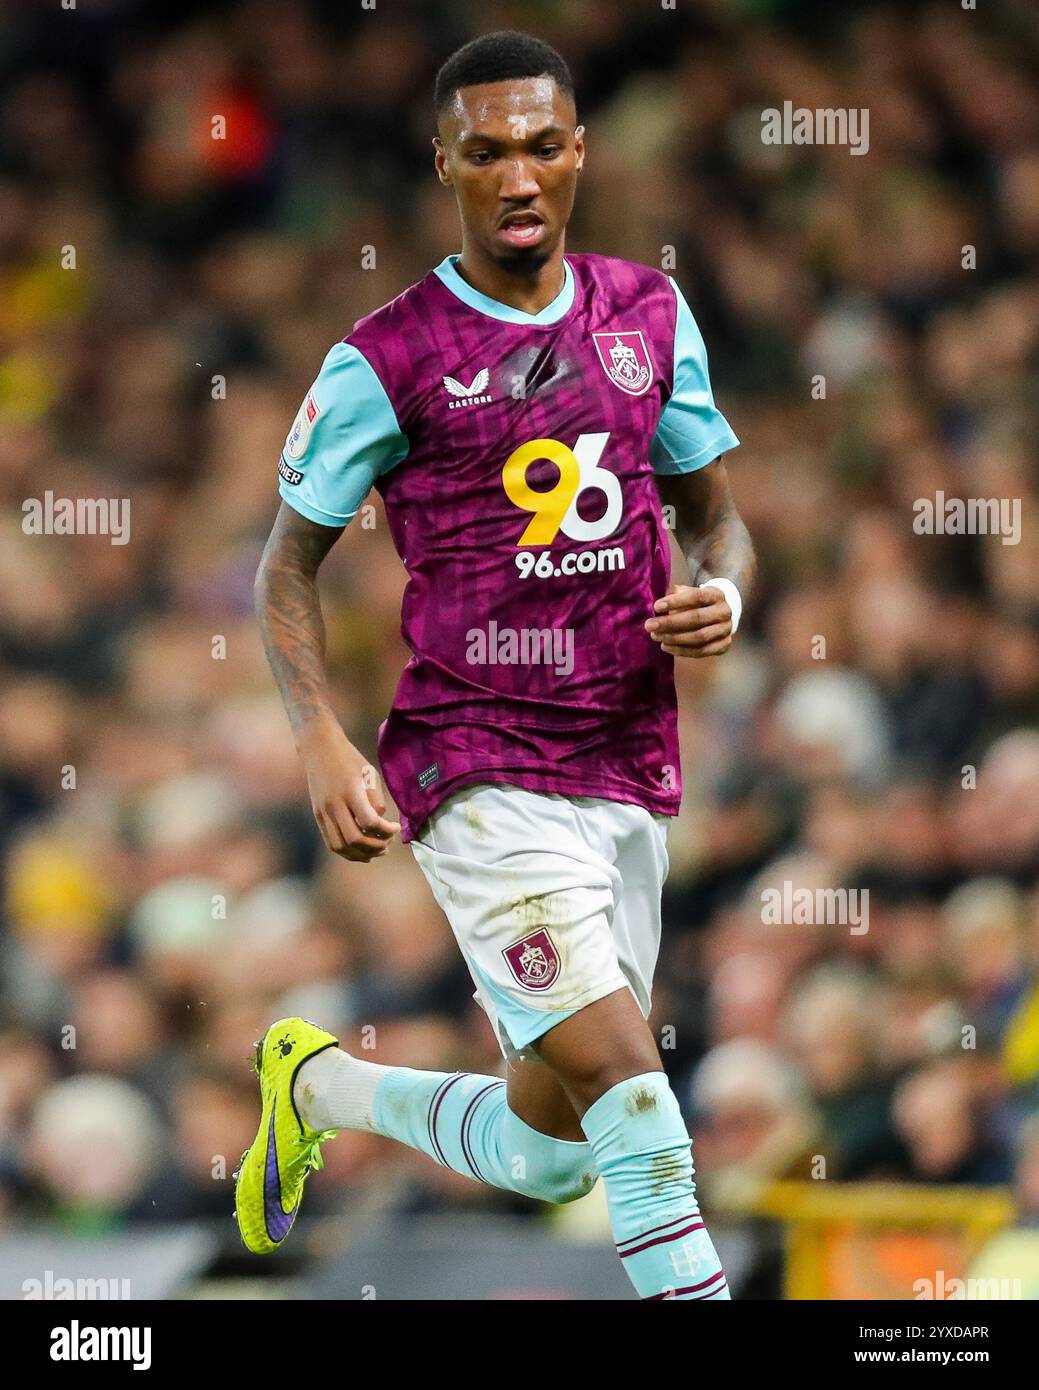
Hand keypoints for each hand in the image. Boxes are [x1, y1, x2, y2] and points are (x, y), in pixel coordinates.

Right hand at [299, 720, 400, 861]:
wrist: (319, 748)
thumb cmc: (349, 759)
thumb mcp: (369, 773)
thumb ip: (375, 800)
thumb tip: (378, 824)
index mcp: (351, 791)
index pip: (370, 822)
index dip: (386, 831)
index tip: (395, 828)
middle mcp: (334, 804)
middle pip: (355, 839)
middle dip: (375, 846)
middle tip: (388, 843)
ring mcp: (323, 812)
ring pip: (341, 846)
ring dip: (361, 854)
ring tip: (377, 851)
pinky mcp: (317, 816)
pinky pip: (331, 842)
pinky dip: (347, 852)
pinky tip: (361, 852)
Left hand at [644, 582, 732, 657]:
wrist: (718, 616)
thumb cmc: (697, 603)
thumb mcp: (688, 592)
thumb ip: (675, 594)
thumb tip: (658, 602)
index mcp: (716, 594)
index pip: (697, 596)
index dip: (676, 602)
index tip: (656, 607)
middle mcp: (724, 611)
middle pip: (697, 618)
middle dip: (670, 623)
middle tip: (649, 625)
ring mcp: (726, 630)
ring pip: (699, 637)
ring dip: (674, 638)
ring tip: (656, 636)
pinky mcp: (724, 645)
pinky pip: (701, 651)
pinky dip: (681, 651)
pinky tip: (666, 647)